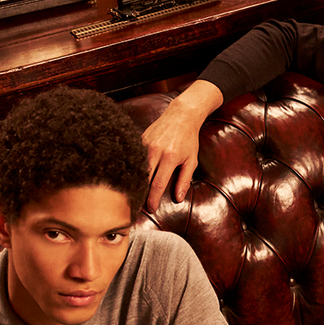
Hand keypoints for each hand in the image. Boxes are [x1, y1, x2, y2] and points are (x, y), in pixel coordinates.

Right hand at [141, 79, 223, 213]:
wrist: (181, 115)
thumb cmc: (189, 139)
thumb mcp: (191, 160)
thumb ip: (184, 180)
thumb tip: (178, 198)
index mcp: (170, 157)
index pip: (158, 183)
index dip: (153, 198)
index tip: (150, 209)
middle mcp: (155, 150)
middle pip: (144, 178)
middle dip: (141, 193)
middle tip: (139, 206)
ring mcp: (145, 144)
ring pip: (137, 168)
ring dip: (136, 182)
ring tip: (135, 194)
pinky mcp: (140, 139)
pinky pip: (135, 157)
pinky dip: (134, 169)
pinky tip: (132, 178)